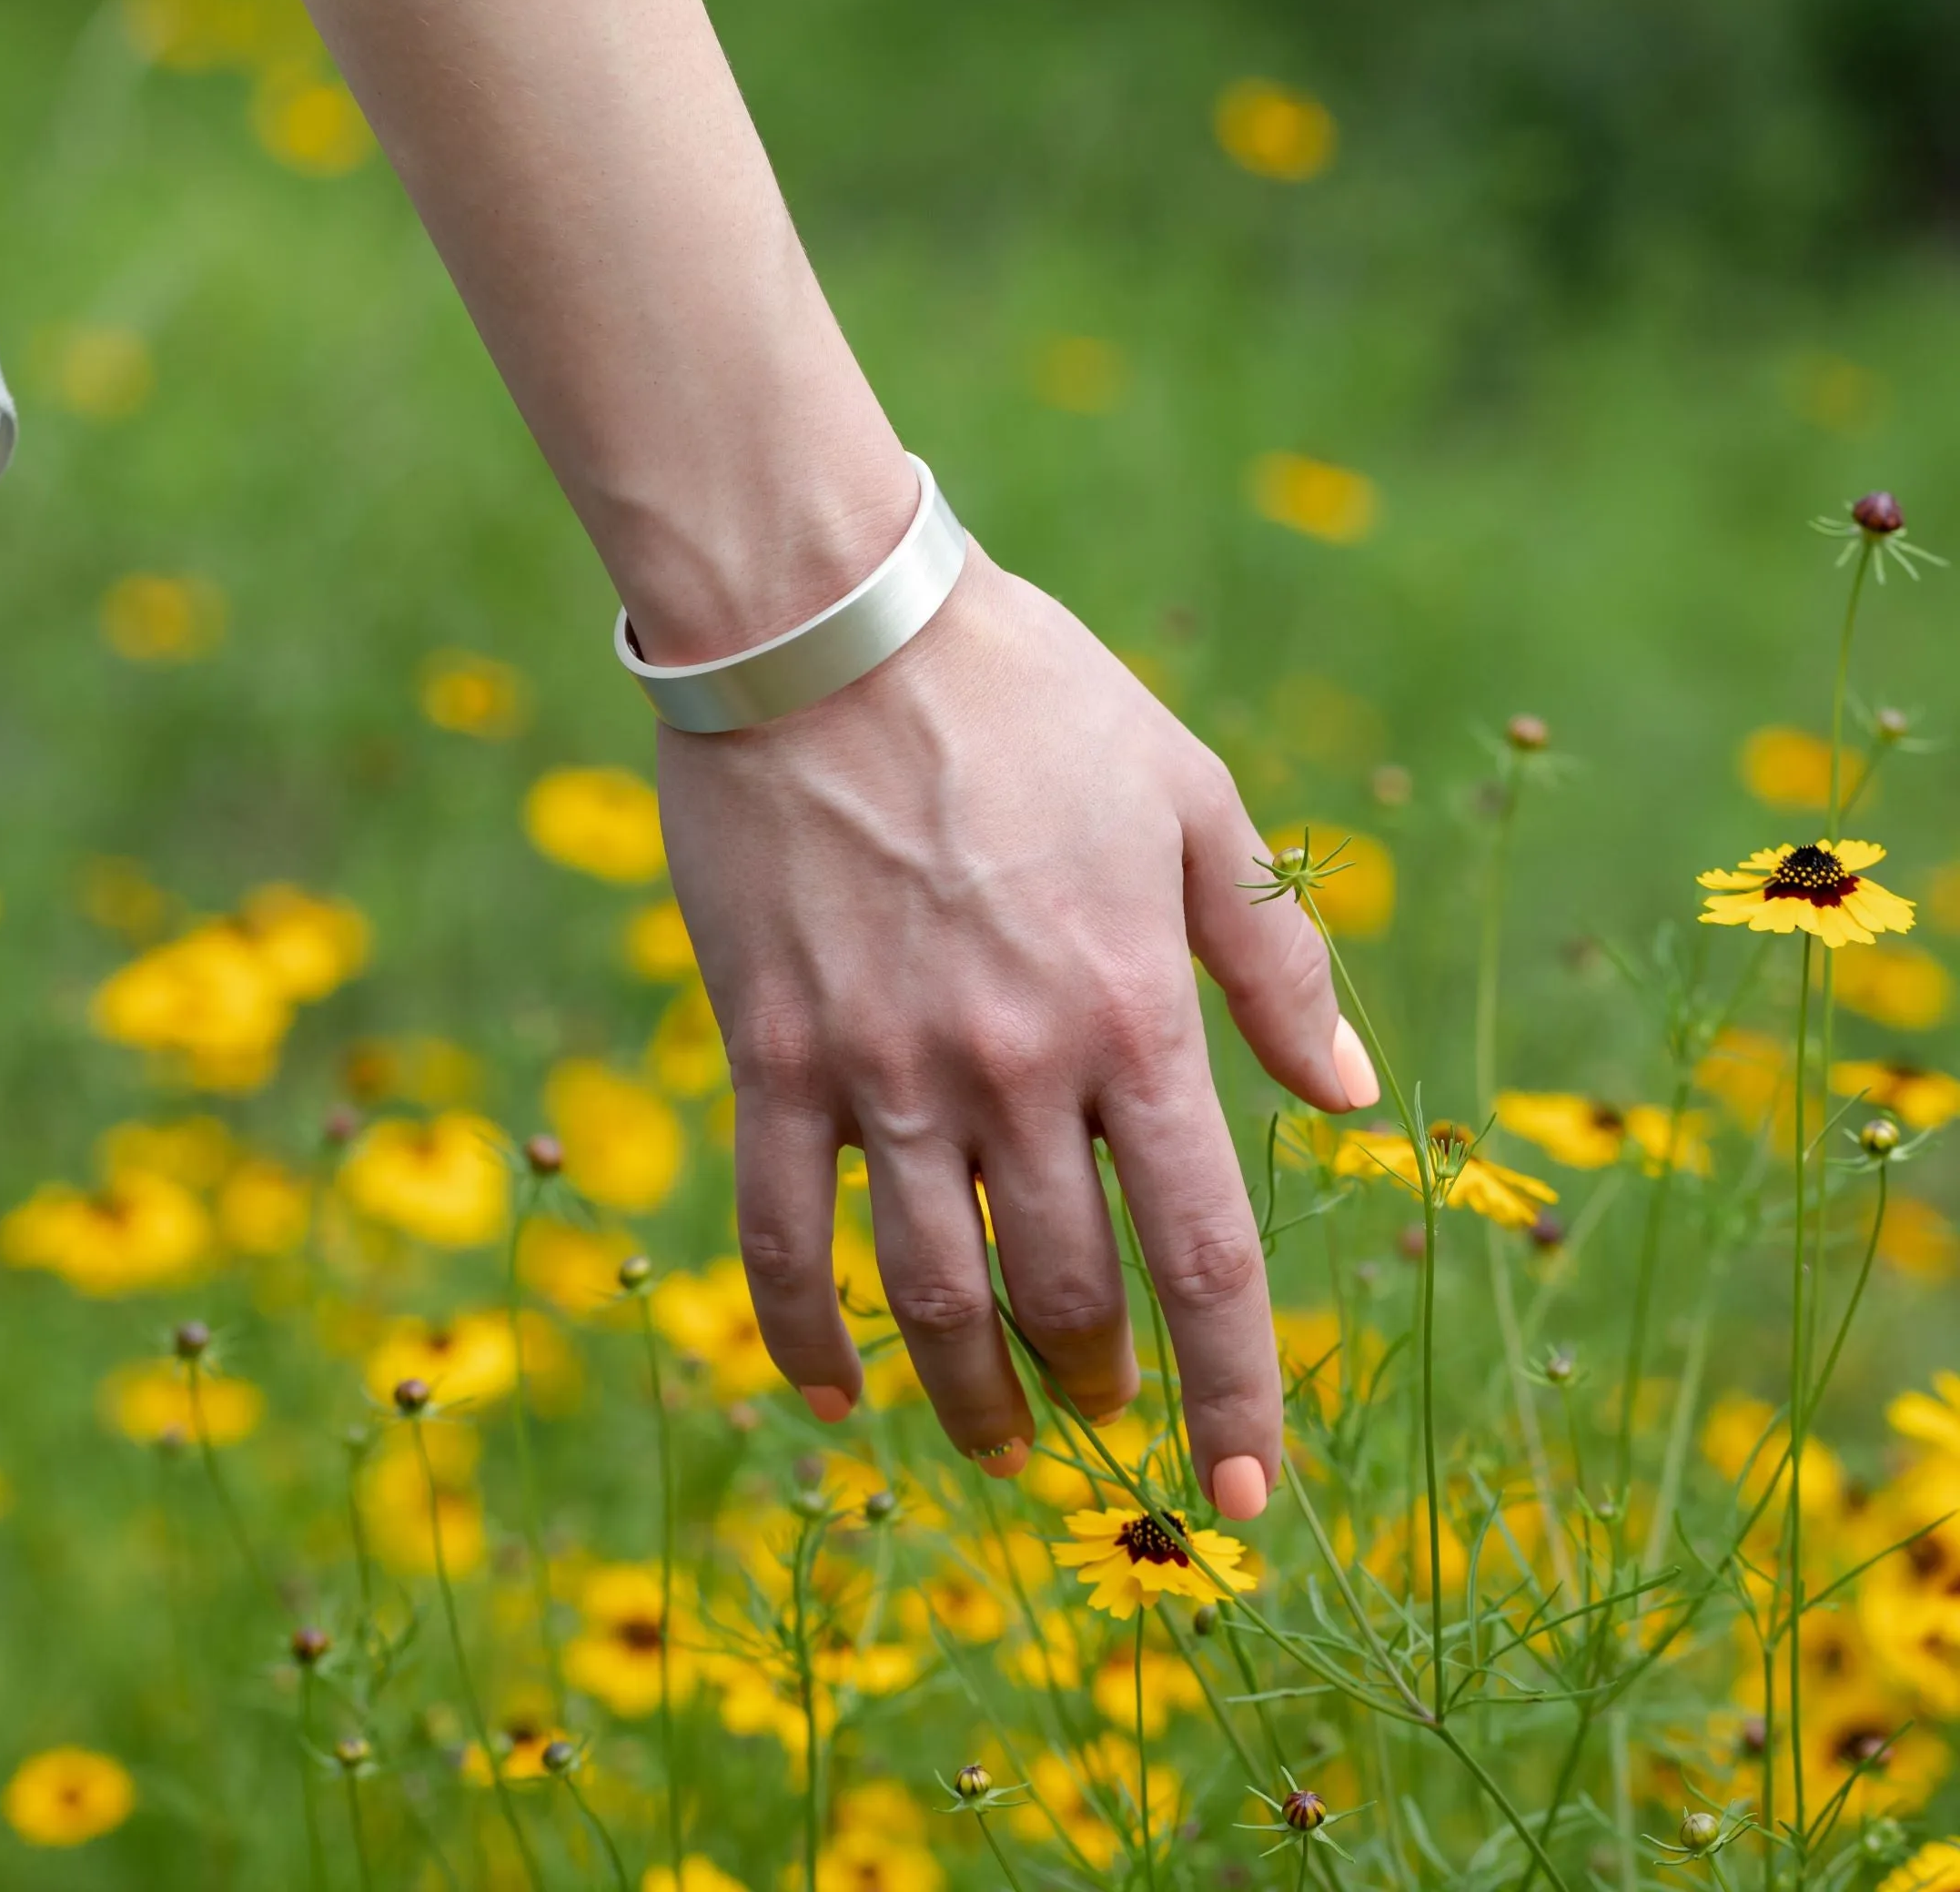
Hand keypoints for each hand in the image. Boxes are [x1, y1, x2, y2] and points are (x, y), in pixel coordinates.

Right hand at [657, 549, 1378, 1516]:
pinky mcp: (770, 1052)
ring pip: (929, 1293)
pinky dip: (804, 1332)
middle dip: (1102, 1379)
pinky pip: (780, 1231)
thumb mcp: (1191, 798)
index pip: (1201, 1254)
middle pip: (1068, 1291)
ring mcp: (881, 1071)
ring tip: (999, 1445)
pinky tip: (836, 1395)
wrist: (833, 628)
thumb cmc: (1029, 696)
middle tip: (1108, 1406)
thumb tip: (1349, 1098)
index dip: (1235, 1390)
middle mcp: (1012, 1069)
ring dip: (973, 1395)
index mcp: (1130, 1013)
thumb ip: (1273, 960)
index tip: (1250, 1491)